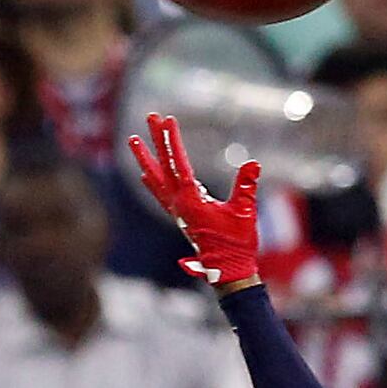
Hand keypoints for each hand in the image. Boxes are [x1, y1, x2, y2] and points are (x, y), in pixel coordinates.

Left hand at [127, 111, 262, 292]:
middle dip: (157, 140)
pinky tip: (144, 174)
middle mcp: (178, 205)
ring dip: (145, 159)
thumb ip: (247, 188)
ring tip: (133, 140)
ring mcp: (177, 211)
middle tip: (150, 116)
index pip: (178, 164)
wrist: (228, 271)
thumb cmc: (237, 244)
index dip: (172, 140)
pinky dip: (151, 181)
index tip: (167, 120)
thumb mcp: (245, 213)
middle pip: (163, 166)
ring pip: (156, 179)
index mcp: (191, 201)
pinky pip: (160, 194)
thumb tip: (253, 164)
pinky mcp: (180, 217)